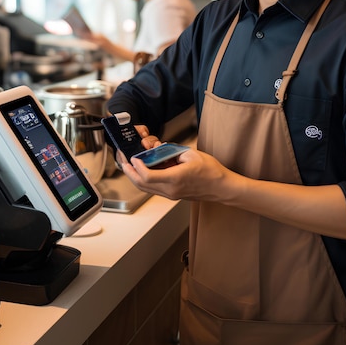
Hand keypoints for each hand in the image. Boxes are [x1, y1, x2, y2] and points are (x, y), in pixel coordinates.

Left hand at [119, 146, 236, 201]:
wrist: (222, 188)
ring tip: (129, 166)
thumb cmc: (211, 171)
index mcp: (175, 178)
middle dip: (129, 172)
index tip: (134, 157)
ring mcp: (171, 194)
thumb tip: (158, 149)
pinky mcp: (172, 195)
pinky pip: (153, 188)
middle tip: (123, 161)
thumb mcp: (191, 154)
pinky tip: (143, 170)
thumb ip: (172, 151)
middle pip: (142, 184)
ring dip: (135, 177)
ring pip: (146, 188)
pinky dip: (144, 180)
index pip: (148, 176)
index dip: (137, 167)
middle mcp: (170, 190)